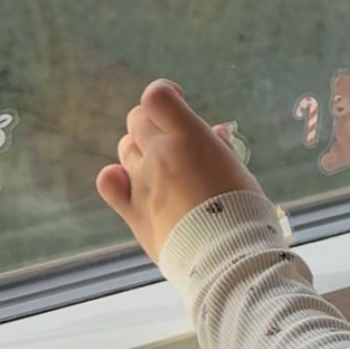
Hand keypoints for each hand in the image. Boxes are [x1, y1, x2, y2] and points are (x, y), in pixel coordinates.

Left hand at [96, 80, 263, 262]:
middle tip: (171, 139)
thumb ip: (219, 148)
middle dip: (153, 123)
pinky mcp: (133, 211)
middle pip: (138, 120)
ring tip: (160, 165)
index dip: (164, 93)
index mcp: (188, 137)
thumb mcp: (237, 170)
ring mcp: (142, 182)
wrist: (227, 255)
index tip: (176, 100)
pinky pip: (107, 182)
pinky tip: (127, 181)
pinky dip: (114, 177)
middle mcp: (159, 154)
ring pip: (125, 148)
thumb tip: (215, 133)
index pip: (157, 96)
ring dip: (140, 150)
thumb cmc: (242, 210)